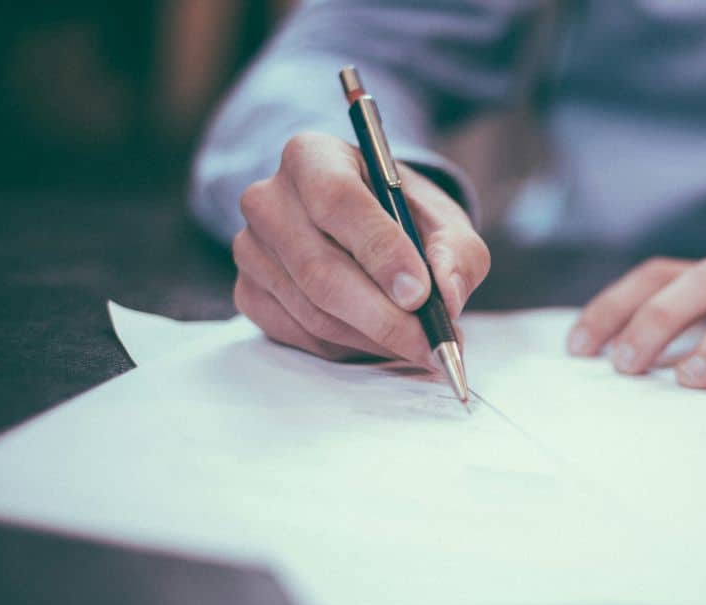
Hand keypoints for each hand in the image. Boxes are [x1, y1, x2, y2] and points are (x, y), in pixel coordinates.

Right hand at [232, 132, 489, 363]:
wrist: (365, 228)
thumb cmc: (403, 217)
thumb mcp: (443, 220)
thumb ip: (456, 252)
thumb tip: (448, 296)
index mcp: (312, 156)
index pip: (337, 200)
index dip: (380, 251)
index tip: (420, 294)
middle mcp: (268, 199)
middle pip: (320, 269)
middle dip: (384, 316)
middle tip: (431, 343)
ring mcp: (251, 249)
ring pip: (313, 311)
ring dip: (373, 338)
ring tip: (420, 345)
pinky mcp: (249, 292)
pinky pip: (300, 334)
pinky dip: (349, 347)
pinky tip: (382, 340)